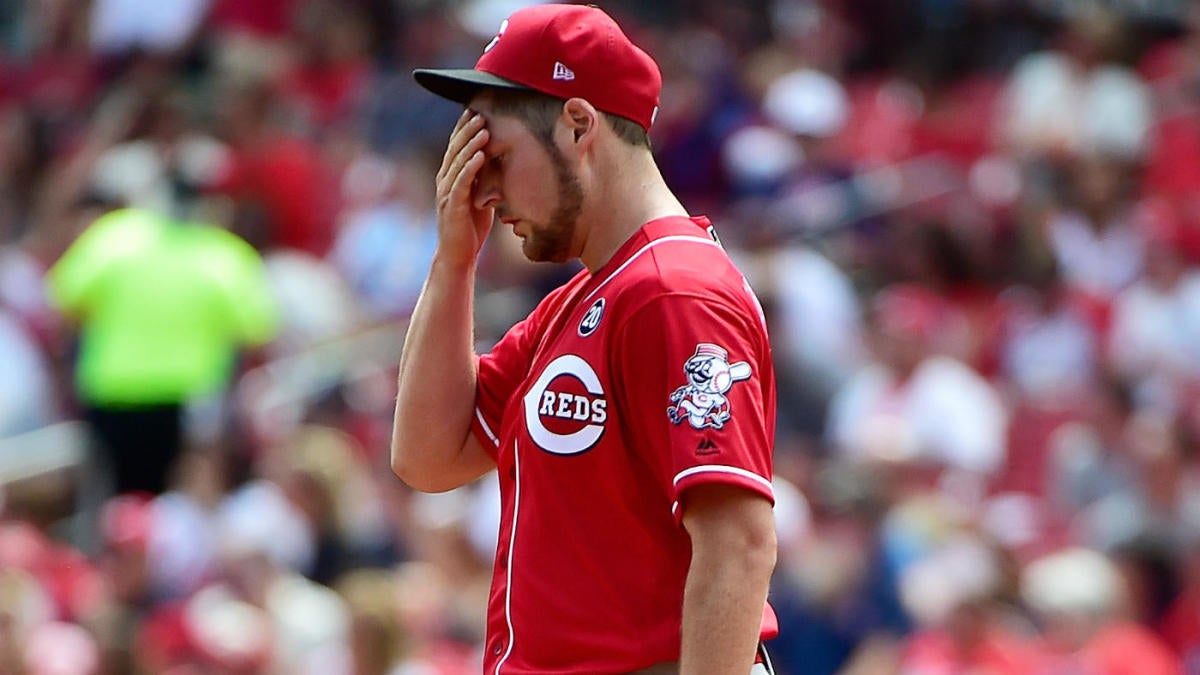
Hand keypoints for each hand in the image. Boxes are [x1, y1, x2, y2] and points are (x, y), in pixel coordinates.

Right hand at [434, 109, 492, 267]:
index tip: (476, 109)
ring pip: (458, 162)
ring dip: (471, 144)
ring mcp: (446, 193)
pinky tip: (480, 155)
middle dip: (468, 130)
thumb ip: (483, 179)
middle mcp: (444, 181)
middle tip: (480, 112)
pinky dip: (470, 167)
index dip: (464, 128)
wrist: (458, 255)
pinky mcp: (452, 206)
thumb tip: (498, 161)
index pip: (456, 147)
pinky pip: (461, 182)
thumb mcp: (479, 196)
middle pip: (455, 149)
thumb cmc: (470, 227)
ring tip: (483, 128)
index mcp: (450, 177)